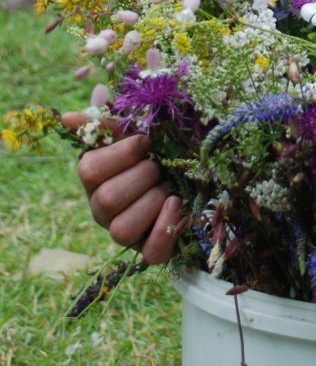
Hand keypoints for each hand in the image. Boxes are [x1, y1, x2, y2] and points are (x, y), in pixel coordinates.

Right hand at [60, 113, 182, 264]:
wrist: (190, 173)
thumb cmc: (158, 148)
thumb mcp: (139, 129)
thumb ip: (110, 118)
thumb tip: (75, 111)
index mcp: (95, 176)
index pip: (89, 169)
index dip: (121, 153)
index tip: (145, 141)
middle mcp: (102, 207)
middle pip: (107, 200)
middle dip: (142, 177)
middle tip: (159, 167)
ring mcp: (123, 232)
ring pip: (122, 230)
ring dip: (152, 203)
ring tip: (169, 188)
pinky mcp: (148, 250)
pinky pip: (150, 254)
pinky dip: (165, 230)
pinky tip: (177, 206)